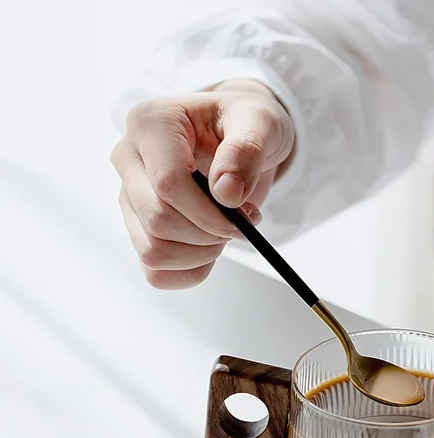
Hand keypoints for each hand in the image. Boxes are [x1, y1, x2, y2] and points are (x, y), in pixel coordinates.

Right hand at [111, 79, 294, 288]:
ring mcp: (129, 197)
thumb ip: (246, 151)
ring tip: (225, 232)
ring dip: (200, 255)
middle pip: (157, 221)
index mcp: (151, 123)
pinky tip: (211, 250)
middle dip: (208, 234)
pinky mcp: (138, 228)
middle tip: (239, 224)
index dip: (209, 213)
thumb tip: (227, 192)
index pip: (168, 184)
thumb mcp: (259, 123)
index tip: (244, 219)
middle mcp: (128, 159)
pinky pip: (156, 272)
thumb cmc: (245, 124)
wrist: (239, 137)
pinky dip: (190, 272)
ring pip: (153, 251)